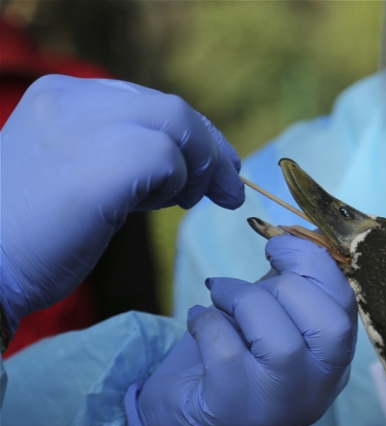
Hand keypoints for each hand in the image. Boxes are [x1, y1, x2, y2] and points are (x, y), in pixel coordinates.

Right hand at [0, 75, 243, 334]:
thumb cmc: (26, 237)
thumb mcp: (72, 175)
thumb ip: (115, 156)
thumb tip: (178, 165)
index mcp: (59, 98)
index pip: (147, 102)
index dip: (191, 134)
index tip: (215, 165)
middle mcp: (72, 100)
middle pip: (171, 109)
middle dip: (210, 149)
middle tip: (230, 188)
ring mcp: (86, 126)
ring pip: (178, 124)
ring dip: (201, 167)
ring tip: (190, 202)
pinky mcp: (104, 163)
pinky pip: (168, 157)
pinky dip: (180, 182)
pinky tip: (167, 205)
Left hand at [125, 235, 356, 425]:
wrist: (183, 418)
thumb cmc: (234, 356)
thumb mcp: (271, 317)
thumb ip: (291, 284)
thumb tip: (296, 236)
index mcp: (333, 361)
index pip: (348, 306)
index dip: (316, 263)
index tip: (279, 245)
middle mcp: (318, 387)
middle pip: (328, 324)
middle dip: (284, 284)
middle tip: (249, 282)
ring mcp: (279, 403)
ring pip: (281, 340)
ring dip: (242, 300)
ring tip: (220, 297)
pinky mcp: (233, 409)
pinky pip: (227, 351)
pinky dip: (208, 321)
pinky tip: (199, 322)